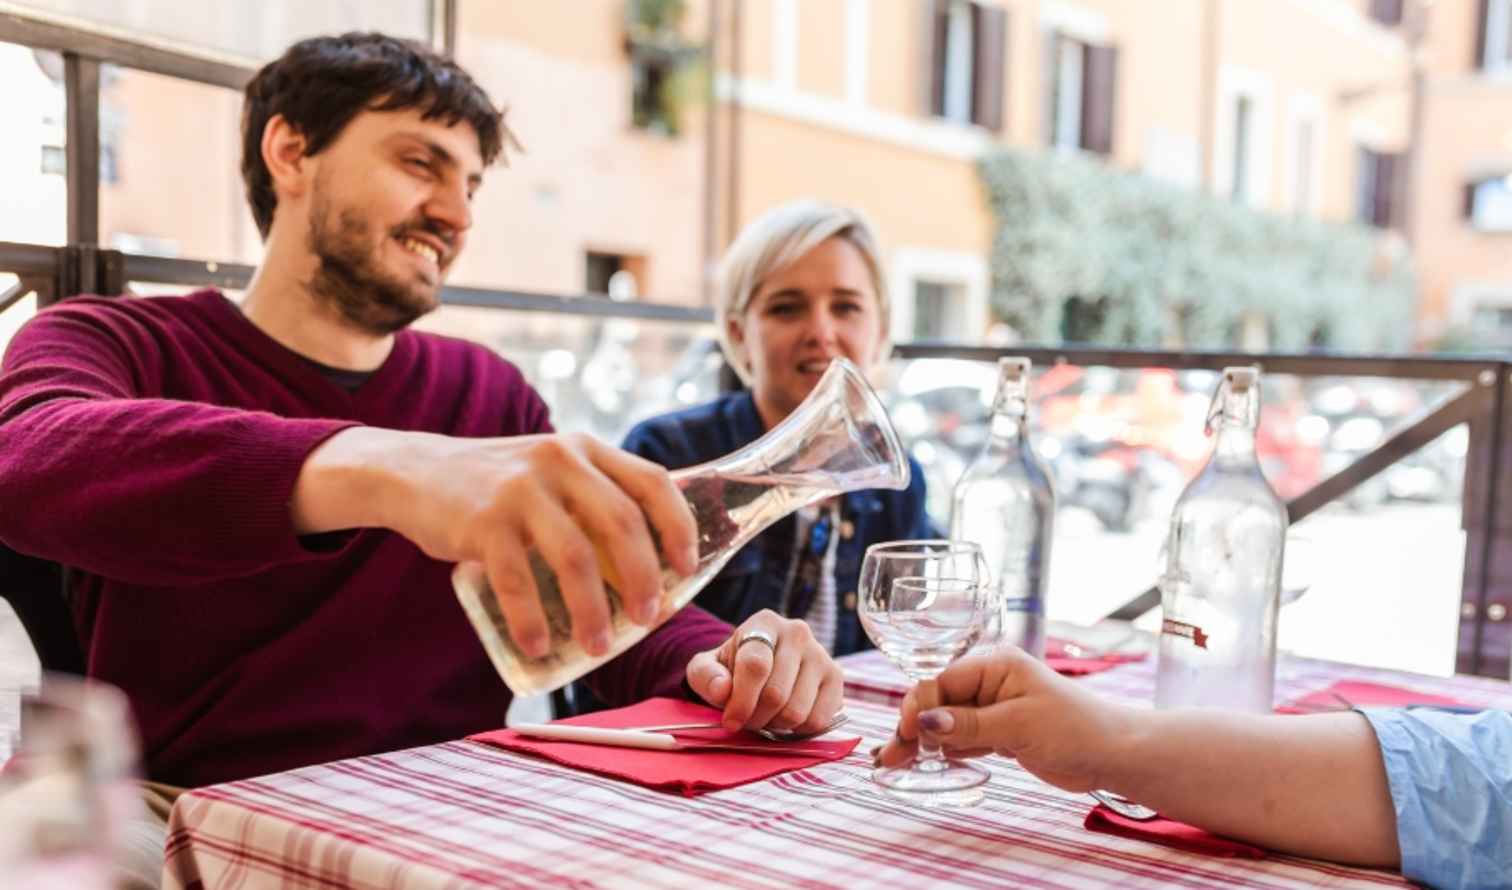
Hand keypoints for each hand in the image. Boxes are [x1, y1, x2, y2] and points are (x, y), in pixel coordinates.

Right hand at [292, 428, 698, 658]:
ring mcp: (519, 490)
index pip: (653, 482)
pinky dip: (532, 621)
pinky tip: (539, 646)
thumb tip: (651, 570)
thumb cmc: (499, 488)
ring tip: (598, 646)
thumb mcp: (552, 474)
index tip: (688, 569)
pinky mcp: (483, 522)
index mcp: (585, 450)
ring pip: (575, 558)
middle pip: (621, 524)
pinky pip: (517, 581)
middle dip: (644, 579)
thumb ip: (594, 501)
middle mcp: (559, 461)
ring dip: (593, 610)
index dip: (678, 527)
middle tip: (648, 618)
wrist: (417, 473)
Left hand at [684, 610, 844, 732]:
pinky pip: (818, 720)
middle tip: (746, 719)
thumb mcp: (706, 668)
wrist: (762, 668)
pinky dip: (798, 730)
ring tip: (765, 716)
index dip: (740, 700)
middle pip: (776, 693)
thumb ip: (706, 676)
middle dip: (755, 717)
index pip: (755, 665)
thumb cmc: (732, 669)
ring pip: (797, 711)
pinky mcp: (836, 678)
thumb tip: (722, 690)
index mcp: (765, 622)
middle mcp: (798, 632)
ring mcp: (821, 654)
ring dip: (775, 725)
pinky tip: (786, 717)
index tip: (730, 721)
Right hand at [876, 647, 1139, 792]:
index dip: (919, 707)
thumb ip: (969, 725)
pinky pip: (962, 736)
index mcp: (994, 664)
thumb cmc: (1074, 728)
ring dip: (923, 741)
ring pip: (946, 722)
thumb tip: (925, 723)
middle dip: (913, 727)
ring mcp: (993, 706)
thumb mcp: (1018, 725)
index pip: (941, 682)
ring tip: (895, 762)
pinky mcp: (999, 730)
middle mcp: (989, 681)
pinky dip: (945, 749)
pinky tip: (924, 762)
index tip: (906, 734)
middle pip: (938, 701)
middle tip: (890, 757)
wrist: (1113, 753)